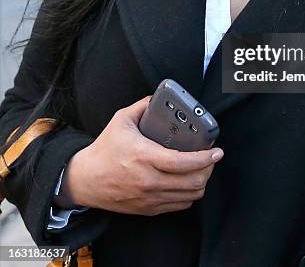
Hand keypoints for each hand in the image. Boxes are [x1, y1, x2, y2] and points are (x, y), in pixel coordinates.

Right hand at [59, 96, 223, 215]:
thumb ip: (142, 106)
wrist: (85, 180)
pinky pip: (179, 205)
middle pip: (193, 182)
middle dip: (208, 169)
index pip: (183, 162)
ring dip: (201, 182)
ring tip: (202, 169)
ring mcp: (149, 198)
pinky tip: (188, 182)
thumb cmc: (104, 149)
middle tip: (211, 159)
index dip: (205, 158)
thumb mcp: (121, 120)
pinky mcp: (148, 209)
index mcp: (144, 157)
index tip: (216, 151)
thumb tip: (158, 98)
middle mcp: (149, 180)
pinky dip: (189, 195)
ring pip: (189, 196)